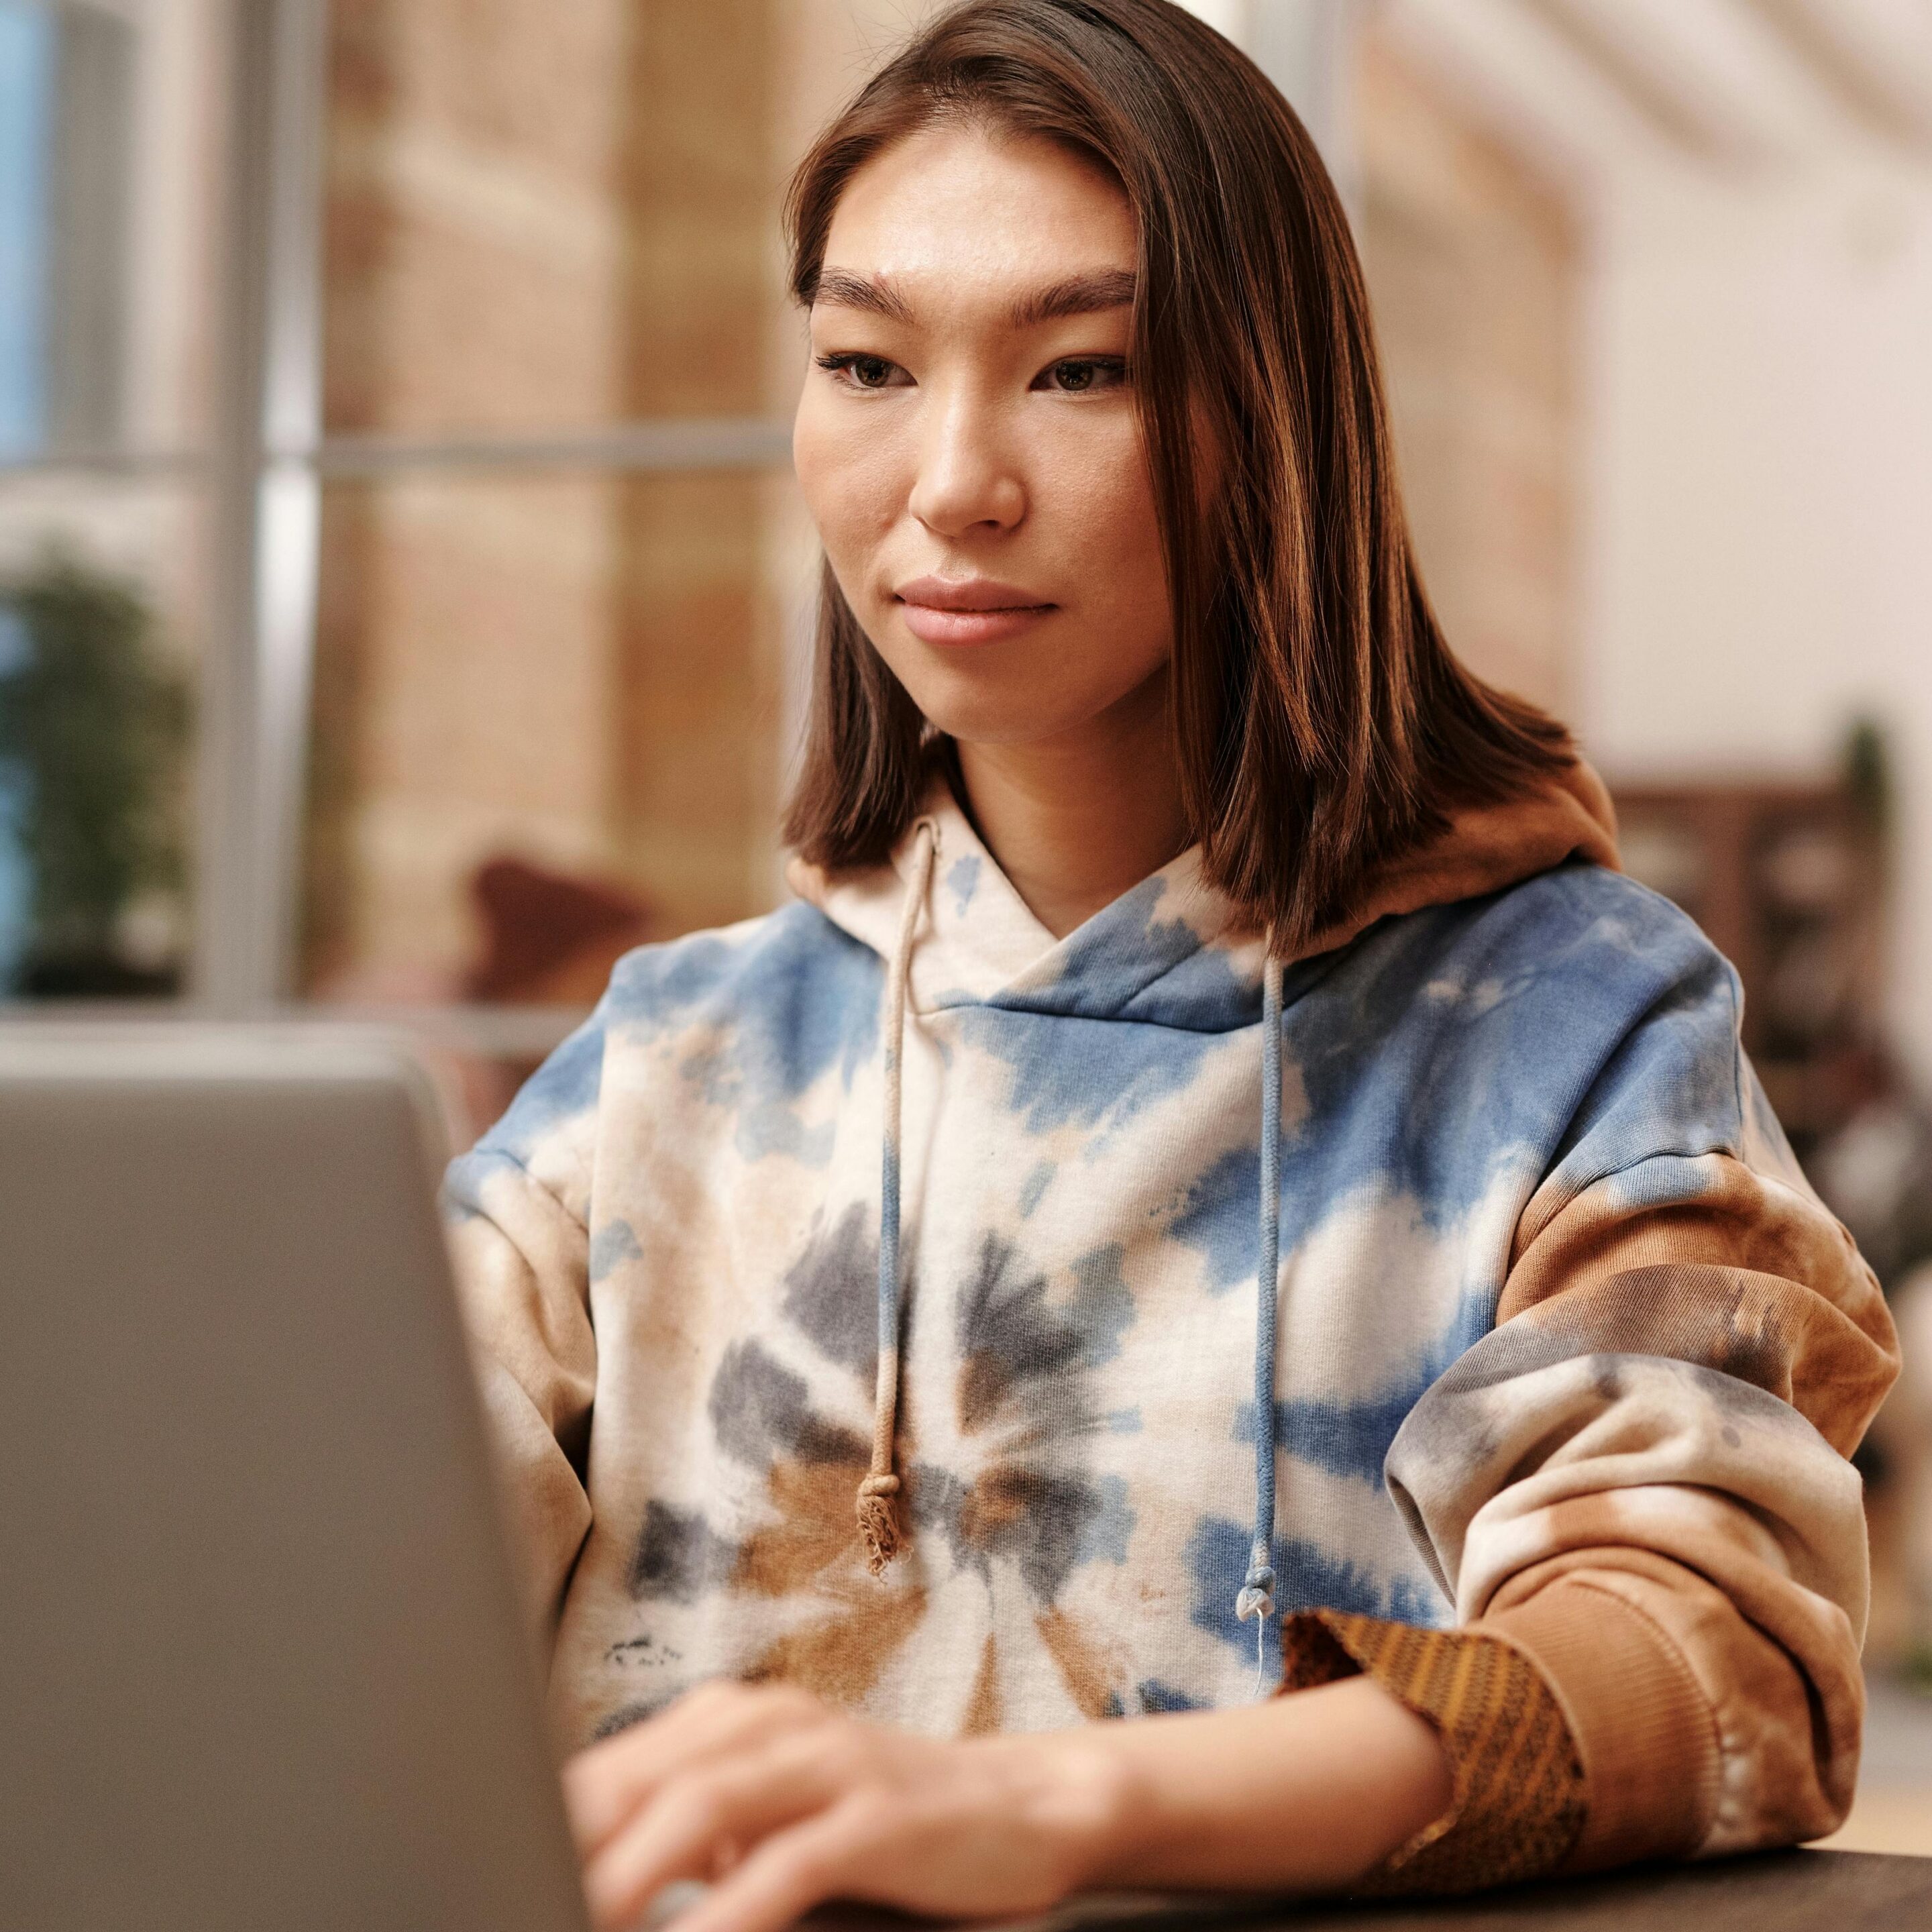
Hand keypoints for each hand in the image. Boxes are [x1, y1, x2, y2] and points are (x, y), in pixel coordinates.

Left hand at [562, 1680, 1130, 1931]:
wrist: (1019, 1803)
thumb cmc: (878, 1823)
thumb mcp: (771, 1818)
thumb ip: (690, 1833)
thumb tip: (594, 1876)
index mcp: (728, 1721)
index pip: (606, 1774)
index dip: (539, 1830)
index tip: (486, 1871)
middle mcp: (766, 1724)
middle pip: (634, 1783)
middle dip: (565, 1850)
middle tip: (510, 1894)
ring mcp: (823, 1761)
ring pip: (698, 1808)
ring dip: (627, 1878)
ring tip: (573, 1918)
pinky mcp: (875, 1812)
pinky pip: (786, 1864)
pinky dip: (730, 1912)